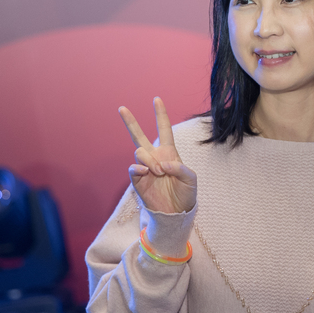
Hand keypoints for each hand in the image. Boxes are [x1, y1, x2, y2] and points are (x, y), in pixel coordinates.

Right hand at [119, 97, 196, 214]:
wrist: (176, 212)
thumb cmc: (185, 194)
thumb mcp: (190, 179)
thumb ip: (179, 168)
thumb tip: (162, 164)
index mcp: (169, 153)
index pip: (164, 129)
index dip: (160, 115)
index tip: (157, 99)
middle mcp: (155, 157)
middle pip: (139, 136)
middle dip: (130, 122)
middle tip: (122, 108)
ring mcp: (145, 168)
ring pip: (139, 151)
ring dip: (150, 160)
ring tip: (159, 172)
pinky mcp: (138, 180)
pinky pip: (133, 168)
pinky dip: (139, 167)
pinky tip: (146, 171)